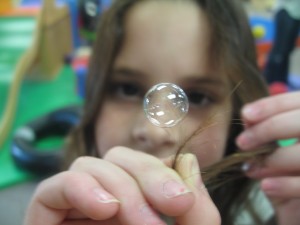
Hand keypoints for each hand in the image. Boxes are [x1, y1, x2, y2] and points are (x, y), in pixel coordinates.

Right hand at [24, 147, 219, 224]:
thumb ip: (198, 210)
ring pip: (88, 165)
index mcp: (133, 205)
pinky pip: (54, 187)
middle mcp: (104, 202)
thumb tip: (188, 160)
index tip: (183, 200)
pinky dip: (80, 188)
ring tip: (145, 224)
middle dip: (147, 175)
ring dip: (121, 187)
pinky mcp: (45, 218)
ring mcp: (75, 209)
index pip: (141, 163)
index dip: (161, 170)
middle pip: (117, 157)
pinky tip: (106, 209)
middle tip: (174, 206)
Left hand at [236, 91, 299, 224]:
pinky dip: (285, 185)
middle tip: (241, 143)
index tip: (245, 114)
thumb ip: (265, 129)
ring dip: (273, 160)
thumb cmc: (288, 171)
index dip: (272, 105)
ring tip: (250, 169)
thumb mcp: (275, 148)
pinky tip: (265, 187)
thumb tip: (247, 115)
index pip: (299, 101)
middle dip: (268, 129)